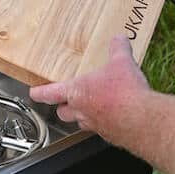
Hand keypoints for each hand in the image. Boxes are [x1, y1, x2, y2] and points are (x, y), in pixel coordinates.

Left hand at [30, 35, 149, 141]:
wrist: (140, 119)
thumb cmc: (124, 95)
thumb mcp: (121, 62)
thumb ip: (117, 49)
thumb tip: (119, 40)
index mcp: (77, 92)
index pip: (49, 93)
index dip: (40, 92)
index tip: (34, 92)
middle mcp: (81, 111)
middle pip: (62, 112)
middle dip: (62, 107)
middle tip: (64, 101)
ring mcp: (94, 124)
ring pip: (80, 123)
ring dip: (82, 116)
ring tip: (92, 106)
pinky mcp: (109, 133)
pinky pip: (101, 128)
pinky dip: (104, 122)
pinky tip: (114, 114)